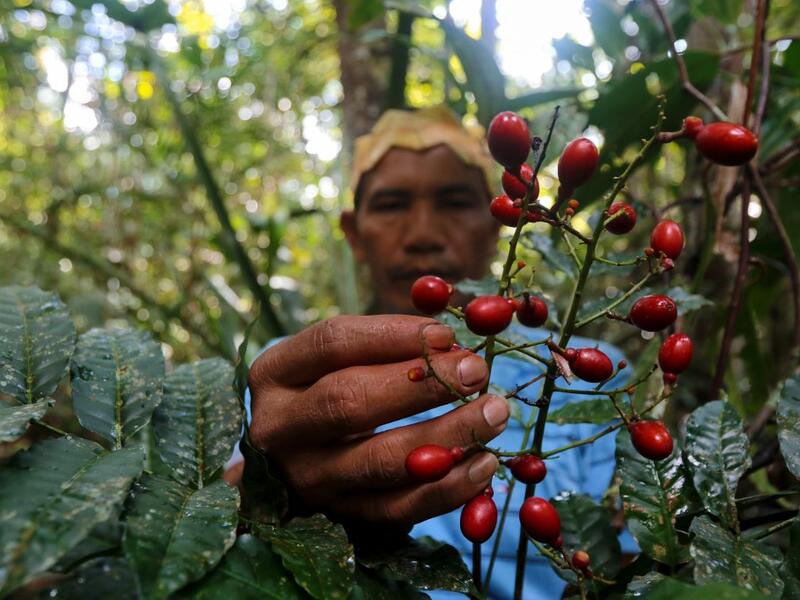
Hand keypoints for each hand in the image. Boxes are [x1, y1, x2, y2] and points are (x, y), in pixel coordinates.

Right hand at [247, 315, 508, 524]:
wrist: (291, 464)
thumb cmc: (324, 390)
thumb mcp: (333, 361)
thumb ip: (381, 346)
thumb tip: (450, 339)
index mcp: (275, 373)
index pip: (332, 343)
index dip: (393, 334)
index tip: (446, 332)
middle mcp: (280, 427)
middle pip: (350, 400)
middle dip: (422, 383)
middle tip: (476, 370)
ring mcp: (307, 478)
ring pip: (381, 459)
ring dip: (447, 435)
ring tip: (494, 412)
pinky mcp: (338, 516)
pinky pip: (398, 508)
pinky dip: (447, 489)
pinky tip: (484, 464)